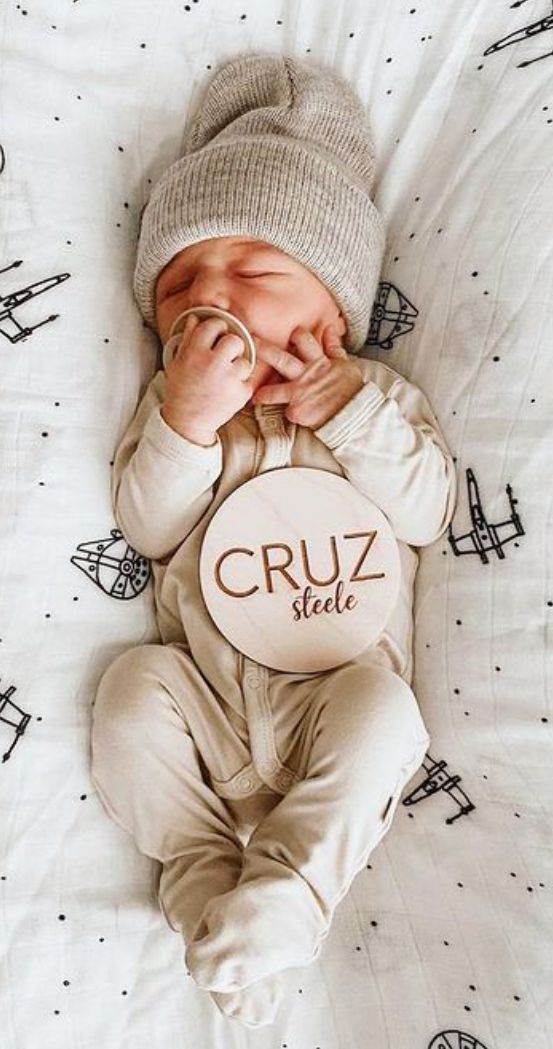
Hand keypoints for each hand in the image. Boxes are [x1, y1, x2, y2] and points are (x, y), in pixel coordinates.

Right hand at [162, 314, 253, 443]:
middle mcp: (212, 364)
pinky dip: (241, 385)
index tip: (218, 335)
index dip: (218, 328)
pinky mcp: (241, 394)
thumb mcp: (178, 362)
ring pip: (245, 361)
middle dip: (232, 346)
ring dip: (238, 366)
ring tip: (226, 376)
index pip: (214, 325)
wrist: (187, 422)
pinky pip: (248, 380)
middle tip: (225, 356)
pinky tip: (228, 390)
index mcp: (194, 353)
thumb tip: (196, 318)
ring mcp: (229, 380)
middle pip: (235, 341)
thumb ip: (189, 338)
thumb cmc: (181, 390)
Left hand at [251, 324, 363, 428]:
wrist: (355, 415)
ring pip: (273, 391)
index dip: (297, 335)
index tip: (289, 333)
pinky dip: (288, 414)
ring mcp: (300, 394)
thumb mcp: (345, 364)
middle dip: (263, 350)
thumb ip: (334, 347)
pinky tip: (289, 415)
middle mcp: (306, 375)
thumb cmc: (351, 390)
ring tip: (254, 396)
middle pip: (280, 359)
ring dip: (262, 393)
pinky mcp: (297, 412)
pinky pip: (286, 412)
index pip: (304, 340)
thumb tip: (330, 328)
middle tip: (250, 343)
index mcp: (318, 362)